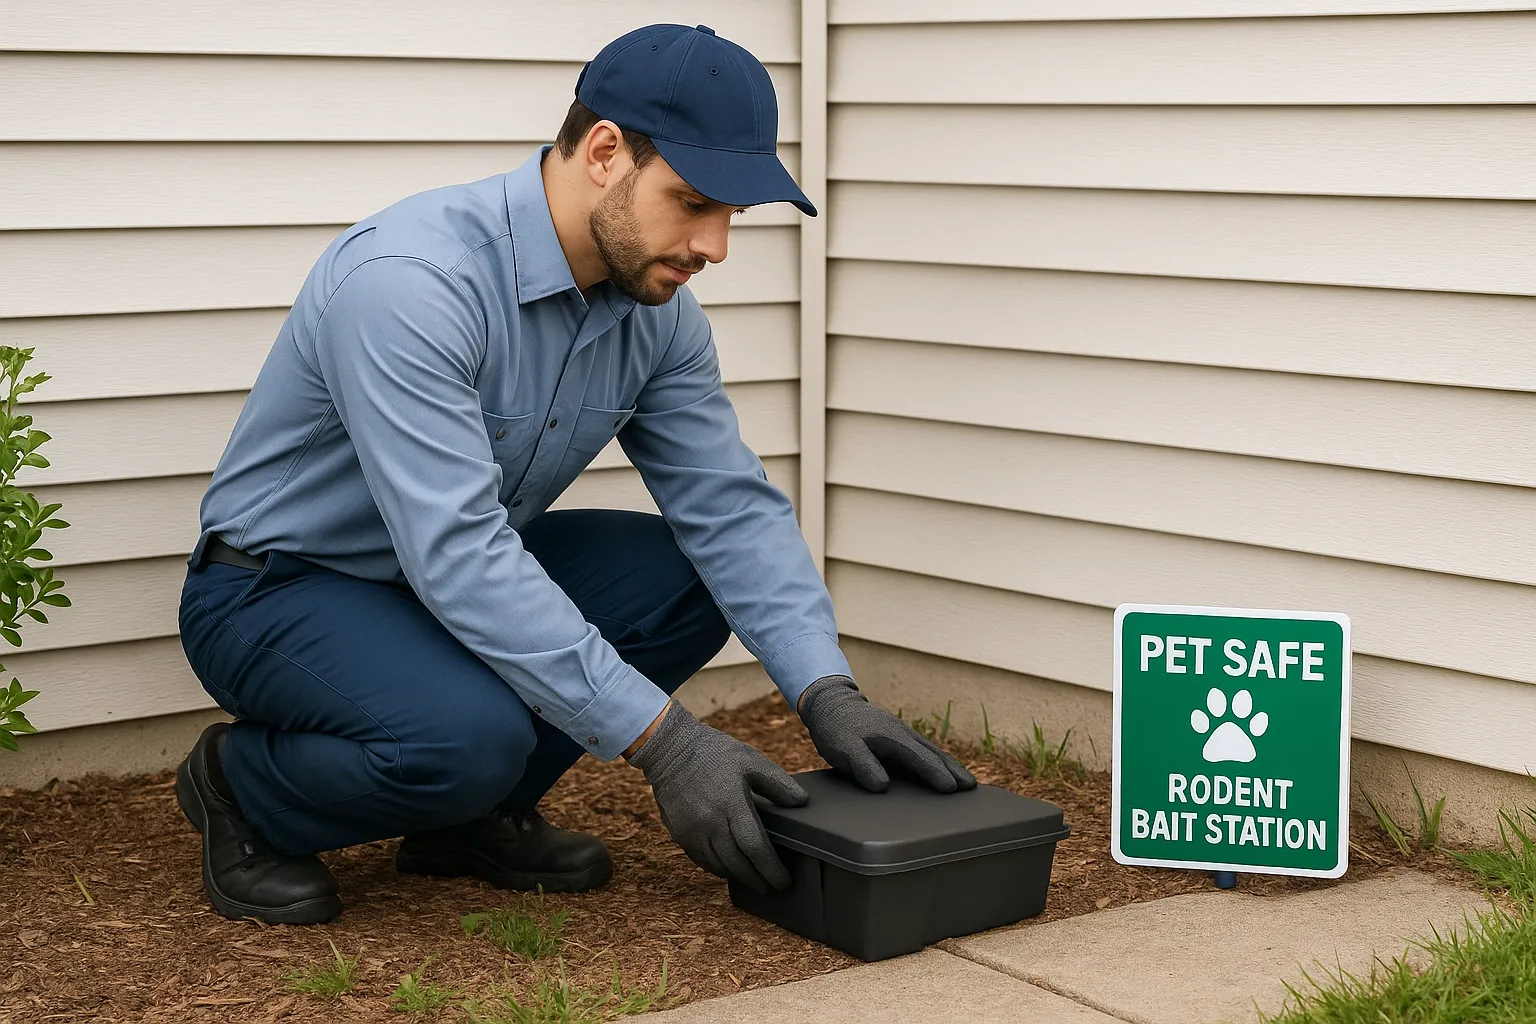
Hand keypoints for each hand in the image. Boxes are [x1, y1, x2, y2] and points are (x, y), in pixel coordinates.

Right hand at [627, 701, 806, 891]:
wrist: (671, 749)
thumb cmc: (715, 753)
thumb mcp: (751, 760)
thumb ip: (778, 783)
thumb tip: (801, 802)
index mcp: (731, 804)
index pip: (755, 847)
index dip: (771, 869)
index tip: (784, 880)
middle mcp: (710, 822)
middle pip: (738, 864)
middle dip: (758, 879)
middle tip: (773, 887)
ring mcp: (691, 831)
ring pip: (719, 866)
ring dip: (739, 876)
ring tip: (754, 879)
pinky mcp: (679, 834)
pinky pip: (701, 861)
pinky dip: (718, 868)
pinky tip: (729, 867)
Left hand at [798, 675, 976, 793]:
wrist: (831, 703)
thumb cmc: (835, 729)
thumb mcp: (843, 749)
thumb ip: (863, 765)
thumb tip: (883, 785)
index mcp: (892, 738)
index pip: (919, 759)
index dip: (936, 774)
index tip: (952, 789)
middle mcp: (902, 734)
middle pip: (933, 754)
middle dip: (953, 770)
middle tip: (971, 786)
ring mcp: (901, 733)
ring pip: (930, 750)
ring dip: (949, 764)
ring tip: (965, 780)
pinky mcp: (897, 735)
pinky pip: (922, 748)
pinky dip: (936, 759)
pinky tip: (941, 767)